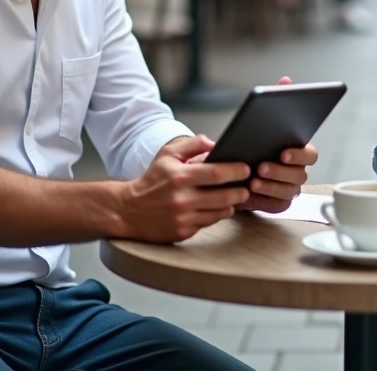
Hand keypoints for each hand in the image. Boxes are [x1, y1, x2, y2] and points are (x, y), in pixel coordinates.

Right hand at [119, 134, 250, 243]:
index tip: (246, 169)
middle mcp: (182, 199)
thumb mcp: (167, 155)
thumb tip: (215, 144)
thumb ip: (192, 144)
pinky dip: (216, 215)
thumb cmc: (152, 180)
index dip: (235, 171)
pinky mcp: (183, 232)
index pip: (216, 173)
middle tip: (246, 187)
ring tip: (235, 197)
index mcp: (180, 176)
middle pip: (223, 196)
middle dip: (240, 191)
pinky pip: (209, 223)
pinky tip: (217, 208)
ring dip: (231, 204)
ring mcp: (183, 218)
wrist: (129, 210)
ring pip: (220, 212)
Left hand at [239, 76, 319, 212]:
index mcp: (298, 151)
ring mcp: (288, 189)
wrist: (233, 168)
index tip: (284, 152)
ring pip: (288, 192)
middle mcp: (297, 172)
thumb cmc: (252, 143)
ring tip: (252, 180)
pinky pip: (275, 205)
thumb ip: (276, 102)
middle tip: (261, 166)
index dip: (299, 155)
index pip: (310, 155)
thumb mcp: (260, 121)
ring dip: (271, 186)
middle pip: (299, 175)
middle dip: (280, 171)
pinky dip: (264, 200)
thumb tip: (286, 80)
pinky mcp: (275, 203)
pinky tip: (250, 194)